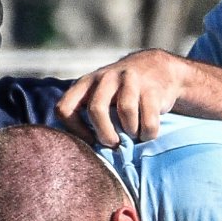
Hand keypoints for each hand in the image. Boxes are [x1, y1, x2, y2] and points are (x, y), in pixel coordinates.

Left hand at [57, 52, 183, 146]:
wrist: (157, 68)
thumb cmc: (122, 93)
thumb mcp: (100, 96)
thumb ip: (90, 116)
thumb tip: (88, 153)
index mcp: (86, 84)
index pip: (64, 109)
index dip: (74, 131)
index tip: (90, 141)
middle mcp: (105, 78)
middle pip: (96, 109)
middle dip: (105, 134)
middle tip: (114, 144)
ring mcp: (129, 79)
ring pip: (126, 111)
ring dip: (131, 132)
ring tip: (133, 135)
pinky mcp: (152, 88)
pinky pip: (149, 120)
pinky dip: (148, 133)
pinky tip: (147, 133)